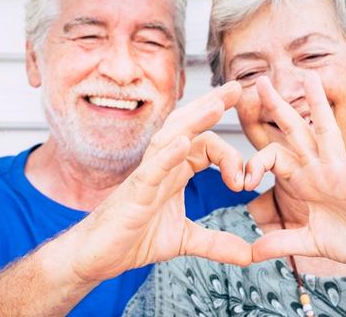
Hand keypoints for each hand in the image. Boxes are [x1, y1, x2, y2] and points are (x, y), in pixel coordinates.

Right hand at [68, 82, 251, 281]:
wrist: (96, 257)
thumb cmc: (132, 240)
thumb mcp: (185, 240)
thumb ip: (217, 243)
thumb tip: (249, 255)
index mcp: (175, 172)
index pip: (206, 146)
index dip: (230, 156)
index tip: (245, 182)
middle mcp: (162, 166)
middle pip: (189, 127)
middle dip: (213, 105)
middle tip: (238, 87)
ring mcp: (146, 176)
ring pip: (171, 138)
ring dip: (195, 120)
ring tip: (217, 105)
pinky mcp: (134, 193)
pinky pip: (151, 169)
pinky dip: (168, 155)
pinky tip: (183, 143)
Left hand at [247, 74, 345, 267]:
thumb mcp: (310, 242)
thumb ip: (282, 243)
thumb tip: (252, 253)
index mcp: (306, 181)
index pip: (274, 158)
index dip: (256, 164)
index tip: (243, 182)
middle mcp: (320, 169)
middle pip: (294, 132)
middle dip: (277, 107)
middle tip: (259, 82)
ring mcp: (340, 170)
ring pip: (325, 131)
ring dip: (317, 104)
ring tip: (308, 76)